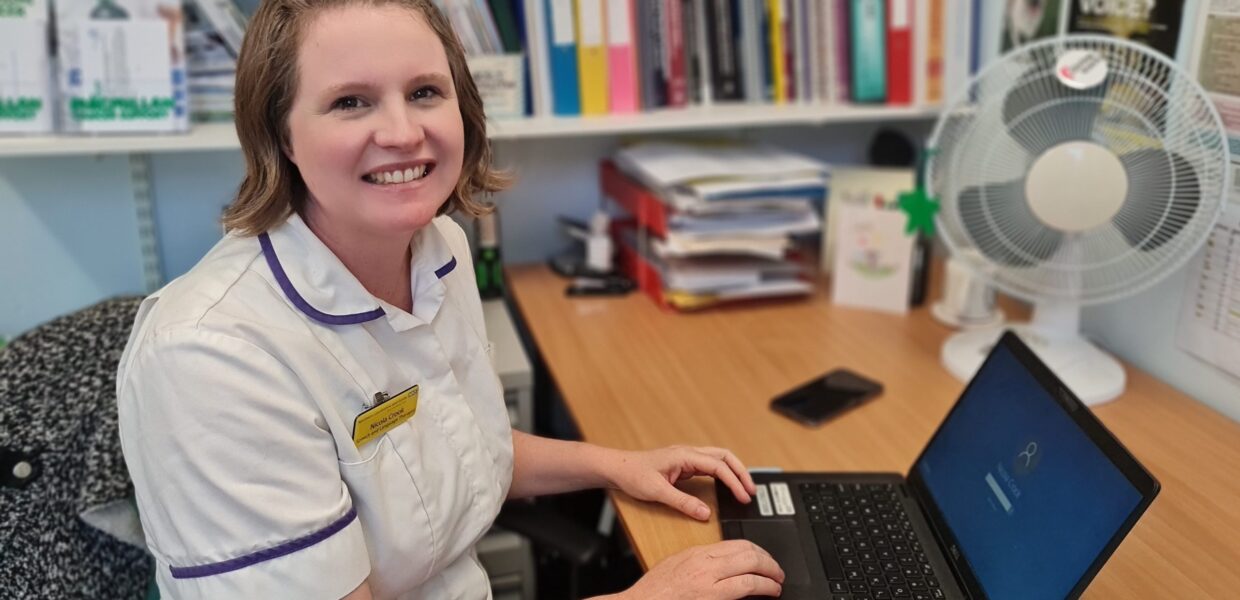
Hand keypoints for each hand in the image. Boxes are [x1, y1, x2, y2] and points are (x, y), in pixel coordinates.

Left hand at [607, 445, 755, 520]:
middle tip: (752, 491)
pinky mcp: (684, 464)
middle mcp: (688, 453)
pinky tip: (727, 485)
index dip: (734, 481)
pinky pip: (710, 465)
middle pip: (724, 457)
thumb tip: (705, 513)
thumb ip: (682, 503)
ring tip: (745, 488)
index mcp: (684, 455)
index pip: (718, 466)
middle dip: (741, 472)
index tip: (744, 496)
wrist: (617, 468)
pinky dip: (723, 474)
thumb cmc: (633, 474)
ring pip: (719, 459)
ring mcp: (687, 457)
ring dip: (734, 471)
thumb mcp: (657, 492)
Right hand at [616, 540, 784, 599]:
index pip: (737, 544)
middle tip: (777, 571)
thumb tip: (722, 562)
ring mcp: (710, 580)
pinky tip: (769, 591)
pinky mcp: (713, 596)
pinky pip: (745, 587)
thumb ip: (700, 561)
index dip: (757, 550)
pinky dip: (763, 587)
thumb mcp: (677, 565)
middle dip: (769, 561)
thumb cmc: (654, 591)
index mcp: (698, 553)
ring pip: (751, 567)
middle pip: (748, 552)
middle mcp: (706, 563)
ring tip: (777, 582)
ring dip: (771, 574)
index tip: (764, 558)